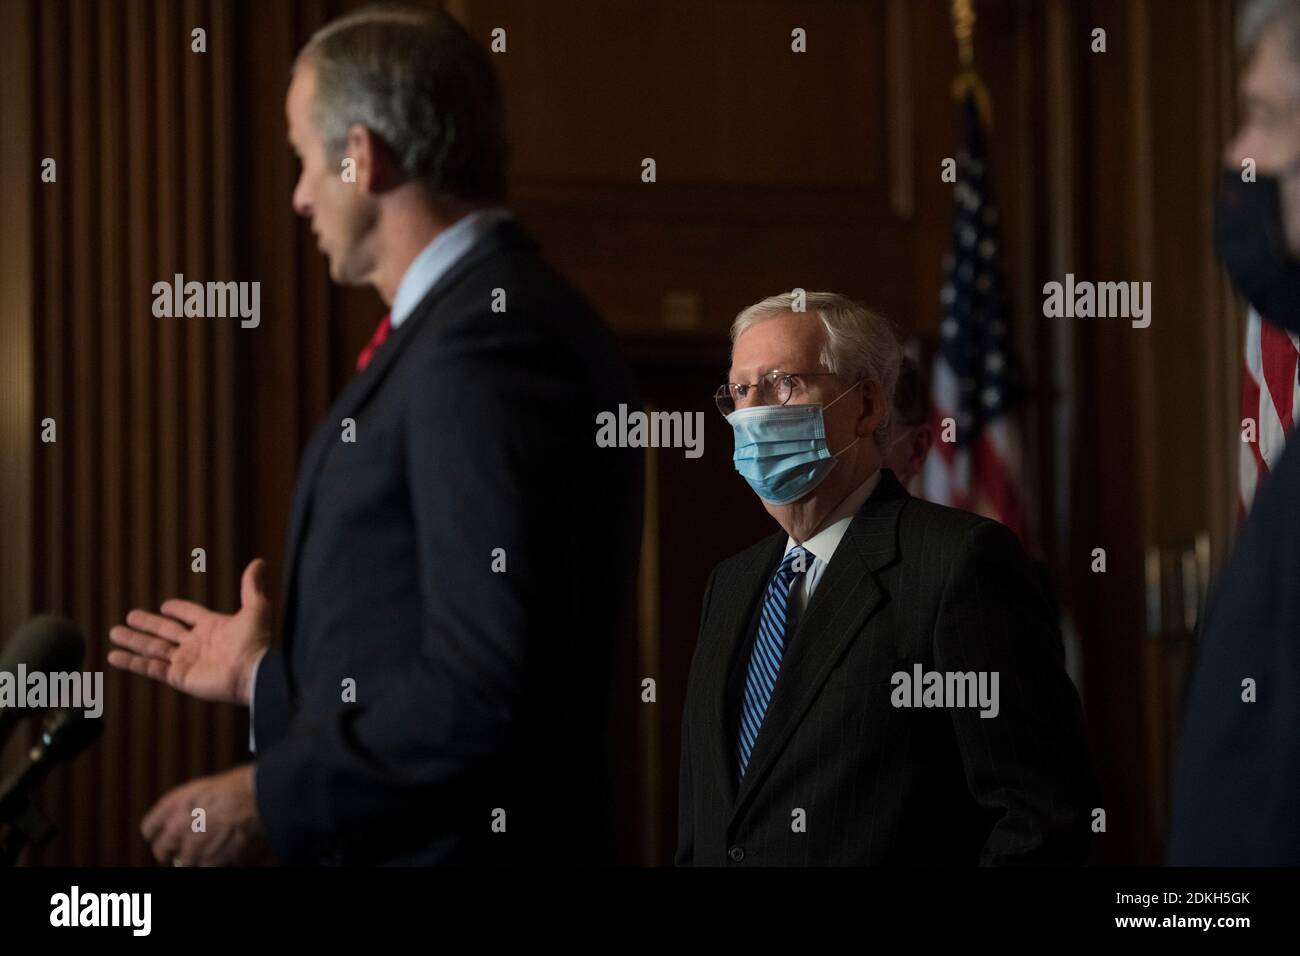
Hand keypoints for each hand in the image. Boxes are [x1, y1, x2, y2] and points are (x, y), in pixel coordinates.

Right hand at [108, 559, 271, 705]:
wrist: (252, 673)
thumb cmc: (256, 642)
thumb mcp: (256, 608)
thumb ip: (252, 585)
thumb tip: (259, 561)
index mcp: (212, 626)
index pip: (190, 615)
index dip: (179, 609)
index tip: (165, 605)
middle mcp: (196, 644)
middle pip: (165, 630)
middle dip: (147, 624)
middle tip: (128, 616)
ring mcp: (186, 661)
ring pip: (153, 648)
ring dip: (133, 640)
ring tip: (113, 632)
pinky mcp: (178, 676)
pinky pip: (150, 668)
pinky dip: (131, 662)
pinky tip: (113, 656)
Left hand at [142, 765, 270, 865]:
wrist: (260, 795)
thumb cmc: (238, 785)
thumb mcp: (204, 786)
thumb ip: (186, 804)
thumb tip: (182, 816)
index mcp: (173, 805)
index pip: (149, 828)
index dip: (156, 831)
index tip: (162, 833)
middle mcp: (177, 827)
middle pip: (161, 849)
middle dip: (169, 849)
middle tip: (180, 847)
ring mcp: (193, 846)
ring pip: (182, 861)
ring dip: (191, 856)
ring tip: (205, 848)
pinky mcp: (210, 859)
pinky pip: (203, 866)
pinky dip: (209, 861)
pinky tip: (219, 851)